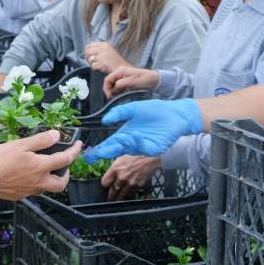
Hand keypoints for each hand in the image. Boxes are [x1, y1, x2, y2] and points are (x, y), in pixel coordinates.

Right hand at [0, 130, 81, 199]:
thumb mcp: (21, 144)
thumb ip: (41, 140)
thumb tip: (57, 135)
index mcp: (41, 167)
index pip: (65, 159)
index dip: (75, 151)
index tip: (79, 145)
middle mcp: (38, 182)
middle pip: (61, 184)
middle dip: (67, 175)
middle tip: (64, 166)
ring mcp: (28, 191)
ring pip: (46, 188)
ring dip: (50, 180)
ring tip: (44, 170)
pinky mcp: (19, 196)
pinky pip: (32, 191)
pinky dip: (35, 183)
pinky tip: (27, 176)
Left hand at [83, 41, 130, 73]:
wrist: (123, 68)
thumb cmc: (116, 61)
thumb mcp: (109, 50)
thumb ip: (100, 49)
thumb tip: (87, 51)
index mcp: (105, 44)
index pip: (90, 45)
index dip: (88, 50)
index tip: (90, 55)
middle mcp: (103, 48)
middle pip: (87, 51)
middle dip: (88, 57)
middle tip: (92, 62)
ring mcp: (103, 56)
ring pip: (89, 59)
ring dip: (92, 63)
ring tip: (97, 65)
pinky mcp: (102, 63)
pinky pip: (93, 66)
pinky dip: (95, 68)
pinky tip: (100, 68)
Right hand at [84, 99, 202, 161]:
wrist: (174, 114)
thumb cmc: (154, 111)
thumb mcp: (133, 109)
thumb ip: (119, 112)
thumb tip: (105, 120)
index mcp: (125, 135)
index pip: (109, 144)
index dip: (99, 150)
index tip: (89, 155)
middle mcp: (131, 143)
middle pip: (116, 149)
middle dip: (107, 152)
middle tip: (97, 154)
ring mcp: (142, 147)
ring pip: (129, 149)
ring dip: (122, 146)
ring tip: (114, 142)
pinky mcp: (153, 148)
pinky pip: (143, 148)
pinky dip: (138, 143)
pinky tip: (134, 136)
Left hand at [102, 155, 161, 199]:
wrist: (150, 159)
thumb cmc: (135, 156)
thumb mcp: (121, 158)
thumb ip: (114, 167)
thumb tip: (109, 174)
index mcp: (115, 169)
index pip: (104, 183)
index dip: (106, 184)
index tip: (107, 185)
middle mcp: (121, 177)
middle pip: (112, 192)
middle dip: (110, 196)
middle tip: (110, 198)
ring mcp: (130, 183)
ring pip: (121, 195)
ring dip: (119, 198)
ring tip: (118, 199)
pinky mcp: (137, 186)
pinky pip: (131, 194)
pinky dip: (129, 195)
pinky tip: (128, 195)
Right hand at [104, 66, 159, 97]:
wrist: (154, 80)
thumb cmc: (144, 79)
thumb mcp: (131, 82)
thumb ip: (120, 85)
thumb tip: (112, 90)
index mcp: (120, 71)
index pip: (107, 79)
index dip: (106, 88)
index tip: (110, 96)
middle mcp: (120, 73)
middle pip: (109, 82)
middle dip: (110, 90)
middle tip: (114, 98)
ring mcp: (122, 77)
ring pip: (114, 85)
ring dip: (115, 92)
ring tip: (119, 96)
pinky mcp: (126, 81)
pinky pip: (118, 87)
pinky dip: (119, 92)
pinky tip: (123, 94)